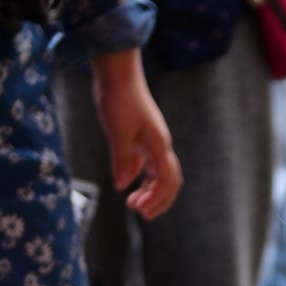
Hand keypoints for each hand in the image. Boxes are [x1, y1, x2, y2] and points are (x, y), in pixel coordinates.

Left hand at [90, 49, 181, 218]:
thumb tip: (123, 186)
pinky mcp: (140, 136)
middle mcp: (159, 145)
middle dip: (158, 200)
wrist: (117, 72)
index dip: (159, 200)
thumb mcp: (118, 131)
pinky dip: (142, 178)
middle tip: (139, 213)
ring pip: (158, 173)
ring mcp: (151, 141)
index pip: (168, 180)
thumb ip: (123, 160)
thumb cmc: (118, 98)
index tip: (141, 211)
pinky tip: (129, 183)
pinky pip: (148, 164)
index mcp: (158, 145)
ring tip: (132, 202)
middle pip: (168, 180)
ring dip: (149, 191)